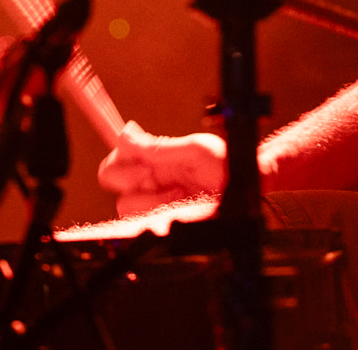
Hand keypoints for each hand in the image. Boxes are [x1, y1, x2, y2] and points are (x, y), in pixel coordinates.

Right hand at [96, 120, 227, 215]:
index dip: (121, 160)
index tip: (143, 164)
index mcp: (154, 158)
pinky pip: (143, 223)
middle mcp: (150, 178)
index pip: (117, 156)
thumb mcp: (195, 150)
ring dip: (150, 200)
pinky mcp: (163, 221)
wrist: (246, 190)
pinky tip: (181, 208)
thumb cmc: (226, 164)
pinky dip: (160, 215)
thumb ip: (159, 147)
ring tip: (177, 195)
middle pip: (111, 180)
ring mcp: (155, 201)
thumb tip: (126, 134)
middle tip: (153, 178)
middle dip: (129, 180)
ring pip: (125, 205)